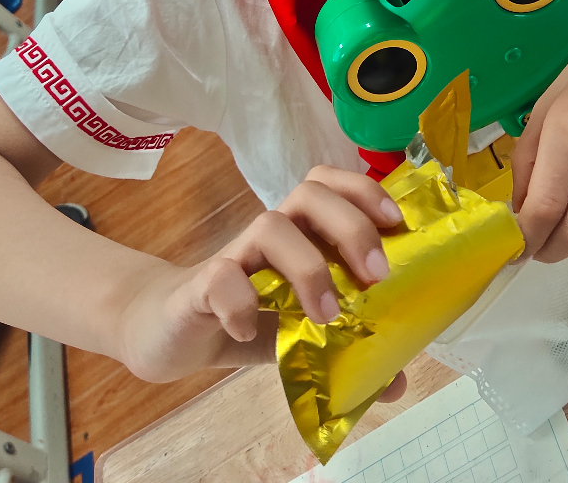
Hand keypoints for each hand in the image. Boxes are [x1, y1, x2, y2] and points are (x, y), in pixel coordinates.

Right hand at [114, 165, 409, 387]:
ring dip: (307, 267)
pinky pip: (220, 277)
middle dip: (351, 227)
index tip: (396, 224)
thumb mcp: (304, 335)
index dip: (364, 192)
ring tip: (325, 315)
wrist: (171, 332)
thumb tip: (396, 382)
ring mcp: (234, 254)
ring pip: (270, 226)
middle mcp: (270, 232)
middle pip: (310, 193)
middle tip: (375, 277)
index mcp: (300, 231)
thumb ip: (348, 350)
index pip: (331, 184)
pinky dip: (241, 304)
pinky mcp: (199, 286)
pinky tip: (248, 332)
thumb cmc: (248, 318)